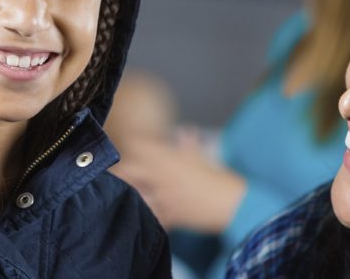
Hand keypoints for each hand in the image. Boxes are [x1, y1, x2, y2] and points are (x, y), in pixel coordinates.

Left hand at [111, 127, 246, 233]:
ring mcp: (164, 197)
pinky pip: (148, 216)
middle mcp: (163, 176)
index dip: (131, 144)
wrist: (233, 204)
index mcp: (170, 159)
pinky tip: (137, 215)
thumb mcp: (203, 158)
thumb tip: (184, 132)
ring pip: (134, 194)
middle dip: (120, 171)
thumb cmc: (220, 179)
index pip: (139, 146)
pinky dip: (141, 216)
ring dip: (126, 193)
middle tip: (115, 172)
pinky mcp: (169, 216)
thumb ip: (189, 146)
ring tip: (119, 194)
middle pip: (128, 170)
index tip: (127, 144)